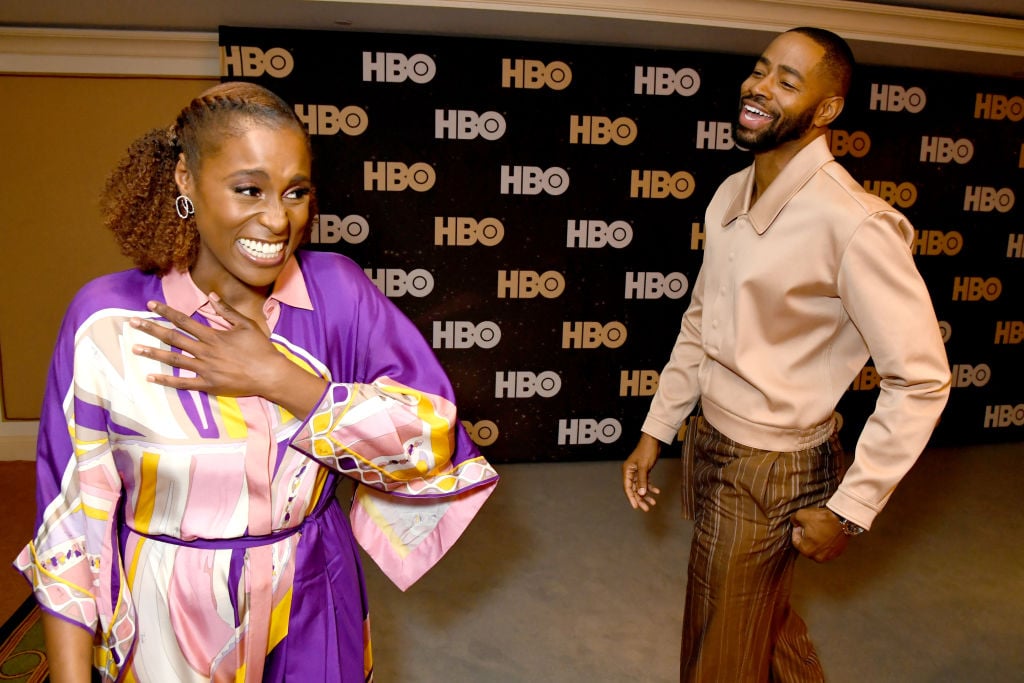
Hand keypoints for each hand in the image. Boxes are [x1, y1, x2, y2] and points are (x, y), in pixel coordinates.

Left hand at [129, 294, 325, 415]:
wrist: (269, 374)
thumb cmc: (260, 349)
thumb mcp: (246, 325)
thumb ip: (227, 311)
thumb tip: (211, 296)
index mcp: (213, 335)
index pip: (183, 321)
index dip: (166, 312)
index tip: (150, 305)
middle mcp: (205, 351)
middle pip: (173, 338)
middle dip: (151, 329)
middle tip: (132, 323)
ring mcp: (204, 369)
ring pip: (173, 359)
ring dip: (152, 353)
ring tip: (134, 348)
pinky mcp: (207, 385)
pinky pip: (182, 383)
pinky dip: (166, 380)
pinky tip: (151, 376)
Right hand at [622, 433, 662, 511]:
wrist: (654, 441)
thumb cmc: (647, 451)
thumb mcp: (644, 467)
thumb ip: (642, 480)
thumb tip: (641, 493)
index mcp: (627, 471)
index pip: (627, 488)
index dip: (631, 498)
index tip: (636, 507)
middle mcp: (631, 472)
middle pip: (634, 489)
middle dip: (640, 499)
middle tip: (646, 508)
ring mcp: (637, 472)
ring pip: (640, 487)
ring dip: (646, 495)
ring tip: (653, 503)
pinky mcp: (644, 471)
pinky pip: (646, 482)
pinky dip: (651, 488)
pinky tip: (657, 492)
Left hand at [790, 507, 849, 562]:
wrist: (844, 520)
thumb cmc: (823, 520)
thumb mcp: (802, 514)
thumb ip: (794, 519)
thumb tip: (794, 522)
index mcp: (807, 551)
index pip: (795, 541)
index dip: (796, 531)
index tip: (800, 524)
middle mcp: (818, 557)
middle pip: (806, 546)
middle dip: (806, 536)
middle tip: (809, 526)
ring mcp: (829, 556)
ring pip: (817, 547)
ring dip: (816, 539)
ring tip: (818, 529)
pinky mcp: (838, 552)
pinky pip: (827, 547)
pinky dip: (825, 541)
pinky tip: (826, 532)